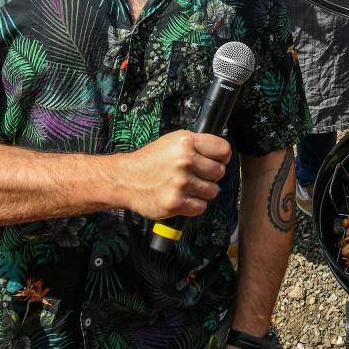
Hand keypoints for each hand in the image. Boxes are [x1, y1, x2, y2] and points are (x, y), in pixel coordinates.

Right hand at [118, 129, 232, 220]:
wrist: (126, 179)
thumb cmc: (151, 160)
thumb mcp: (173, 141)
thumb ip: (197, 145)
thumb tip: (223, 153)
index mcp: (186, 142)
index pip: (223, 150)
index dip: (222, 158)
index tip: (217, 161)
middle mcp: (185, 160)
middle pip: (219, 172)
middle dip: (211, 176)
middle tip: (197, 176)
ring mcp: (180, 182)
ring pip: (212, 191)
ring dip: (203, 192)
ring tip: (187, 187)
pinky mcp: (175, 202)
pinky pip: (201, 207)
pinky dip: (194, 205)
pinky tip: (183, 198)